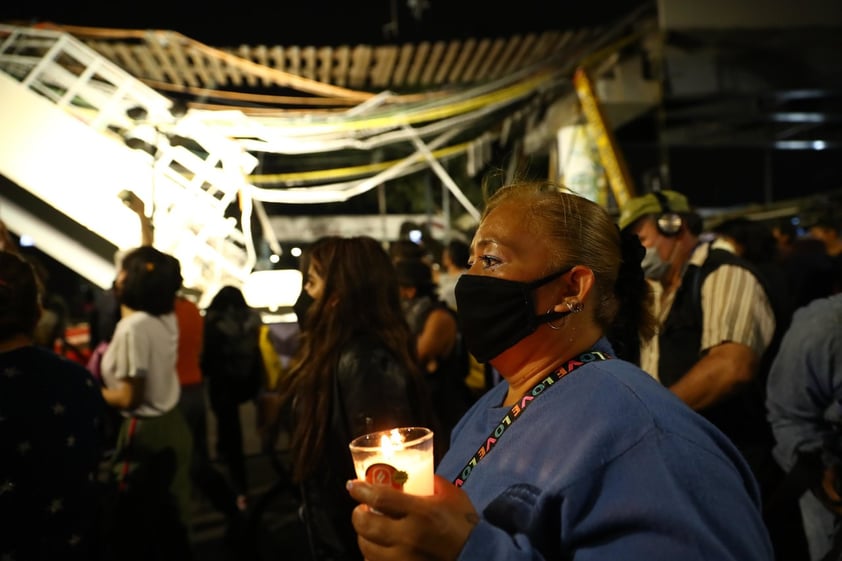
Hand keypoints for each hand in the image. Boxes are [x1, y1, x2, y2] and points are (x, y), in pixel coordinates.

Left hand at [347, 475, 477, 560]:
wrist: (477, 557)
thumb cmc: (464, 524)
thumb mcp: (451, 495)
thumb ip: (429, 482)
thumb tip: (408, 476)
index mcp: (421, 513)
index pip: (380, 498)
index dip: (361, 490)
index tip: (352, 485)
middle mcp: (407, 537)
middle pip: (365, 525)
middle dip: (357, 515)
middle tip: (361, 509)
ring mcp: (402, 560)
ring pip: (366, 548)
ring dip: (363, 536)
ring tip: (370, 529)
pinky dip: (373, 556)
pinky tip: (379, 549)